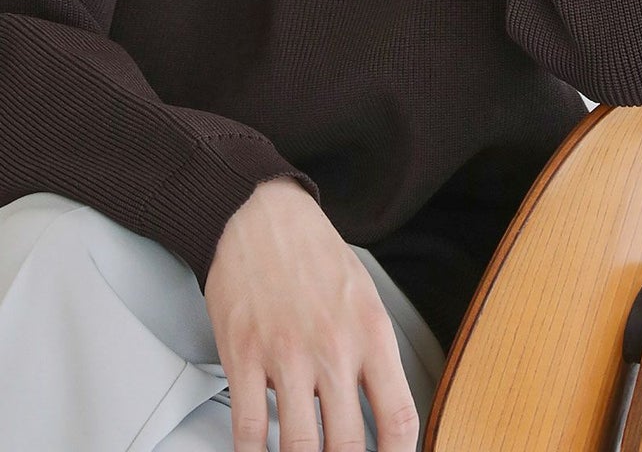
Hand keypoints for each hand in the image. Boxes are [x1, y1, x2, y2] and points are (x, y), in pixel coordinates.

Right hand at [204, 175, 420, 451]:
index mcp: (371, 333)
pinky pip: (249, 430)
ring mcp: (286, 355)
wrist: (259, 213)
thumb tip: (381, 411)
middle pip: (349, 446)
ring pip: (300, 448)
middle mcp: (333, 348)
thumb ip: (373, 353)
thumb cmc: (312, 253)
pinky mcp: (244, 355)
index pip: (398, 418)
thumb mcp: (364, 295)